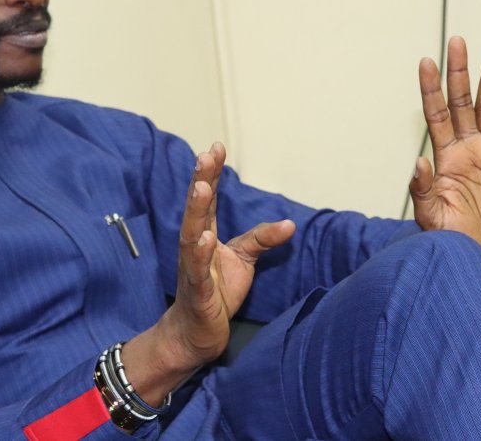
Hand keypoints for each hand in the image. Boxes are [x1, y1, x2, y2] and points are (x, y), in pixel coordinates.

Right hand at [122, 143, 294, 404]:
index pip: (208, 200)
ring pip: (190, 235)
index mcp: (205, 236)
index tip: (216, 147)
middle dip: (200, 181)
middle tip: (205, 156)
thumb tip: (290, 223)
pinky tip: (204, 238)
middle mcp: (194, 247)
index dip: (210, 174)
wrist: (197, 334)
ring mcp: (192, 269)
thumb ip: (261, 239)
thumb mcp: (243, 260)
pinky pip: (196, 271)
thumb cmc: (216, 293)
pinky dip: (199, 254)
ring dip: (196, 211)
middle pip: (196, 210)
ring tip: (201, 187)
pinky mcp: (197, 293)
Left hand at [410, 36, 480, 256]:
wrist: (476, 253)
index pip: (435, 113)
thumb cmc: (448, 235)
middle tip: (457, 42)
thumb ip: (421, 188)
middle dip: (459, 72)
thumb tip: (417, 161)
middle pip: (461, 101)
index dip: (431, 87)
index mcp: (443, 155)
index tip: (426, 61)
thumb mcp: (429, 213)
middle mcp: (465, 147)